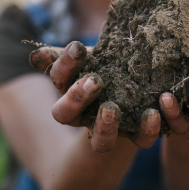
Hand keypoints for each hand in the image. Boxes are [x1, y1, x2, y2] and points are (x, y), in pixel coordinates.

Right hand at [29, 42, 160, 151]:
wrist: (138, 85)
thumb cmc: (106, 67)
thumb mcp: (90, 58)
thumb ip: (64, 57)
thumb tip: (36, 55)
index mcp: (69, 94)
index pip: (58, 81)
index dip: (65, 65)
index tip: (78, 46)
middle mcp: (84, 117)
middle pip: (67, 115)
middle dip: (77, 98)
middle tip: (94, 80)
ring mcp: (110, 131)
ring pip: (101, 143)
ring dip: (105, 127)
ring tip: (112, 108)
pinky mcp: (137, 136)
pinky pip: (141, 140)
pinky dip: (147, 129)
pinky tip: (153, 112)